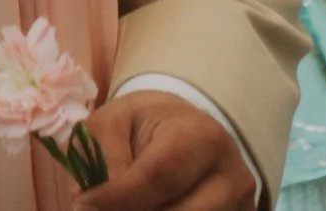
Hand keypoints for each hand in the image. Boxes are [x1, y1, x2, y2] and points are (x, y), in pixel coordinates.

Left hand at [73, 90, 254, 210]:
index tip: (83, 204)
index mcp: (201, 138)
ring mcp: (242, 208)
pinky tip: (140, 207)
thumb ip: (100, 156)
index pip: (158, 177)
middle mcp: (233, 178)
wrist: (187, 130)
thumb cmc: (144, 124)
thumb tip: (90, 202)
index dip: (117, 197)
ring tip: (118, 206)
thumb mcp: (113, 123)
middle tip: (96, 209)